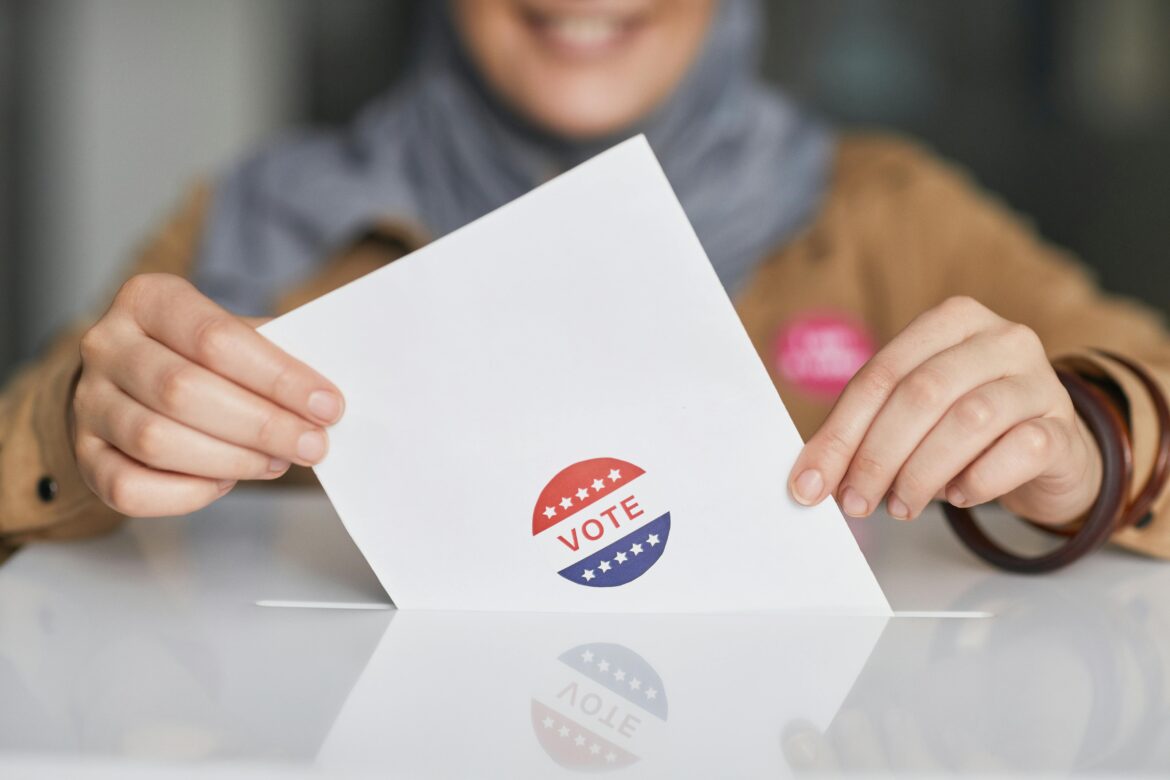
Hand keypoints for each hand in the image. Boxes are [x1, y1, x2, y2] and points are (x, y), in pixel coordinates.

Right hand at [72, 273, 344, 516]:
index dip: (278, 377)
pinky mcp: (85, 456)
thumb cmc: (201, 357)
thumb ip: (274, 355)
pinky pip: (130, 488)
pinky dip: (187, 493)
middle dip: (262, 425)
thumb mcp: (236, 335)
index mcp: (148, 299)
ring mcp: (89, 403)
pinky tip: (225, 481)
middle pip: (183, 391)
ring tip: (276, 461)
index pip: (215, 338)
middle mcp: (107, 346)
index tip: (327, 404)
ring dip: (231, 460)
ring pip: (156, 441)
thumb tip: (323, 397)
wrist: (135, 380)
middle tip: (311, 444)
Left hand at [788, 296, 1101, 525]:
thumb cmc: (967, 429)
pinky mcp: (1065, 427)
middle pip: (921, 393)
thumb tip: (811, 478)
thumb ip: (867, 431)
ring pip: (969, 420)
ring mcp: (1040, 380)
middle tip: (855, 502)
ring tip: (901, 505)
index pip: (880, 375)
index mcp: (951, 321)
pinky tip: (959, 496)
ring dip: (921, 473)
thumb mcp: (915, 415)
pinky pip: (1019, 451)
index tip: (810, 484)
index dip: (840, 433)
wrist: (1047, 451)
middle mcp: (1000, 339)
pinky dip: (979, 480)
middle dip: (876, 456)